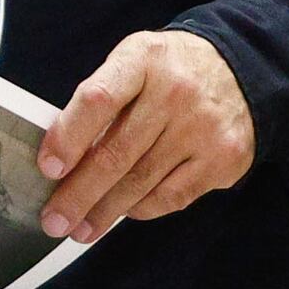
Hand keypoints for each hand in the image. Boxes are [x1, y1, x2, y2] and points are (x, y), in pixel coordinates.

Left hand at [36, 28, 255, 242]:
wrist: (240, 70)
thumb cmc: (169, 71)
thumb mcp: (133, 61)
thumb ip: (101, 98)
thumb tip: (63, 154)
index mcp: (142, 59)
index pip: (98, 100)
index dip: (69, 136)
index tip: (48, 168)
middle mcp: (175, 92)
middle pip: (117, 153)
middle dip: (79, 193)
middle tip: (54, 221)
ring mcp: (202, 129)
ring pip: (141, 182)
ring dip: (104, 212)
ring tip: (80, 229)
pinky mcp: (224, 159)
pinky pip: (171, 196)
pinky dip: (141, 209)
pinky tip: (123, 213)